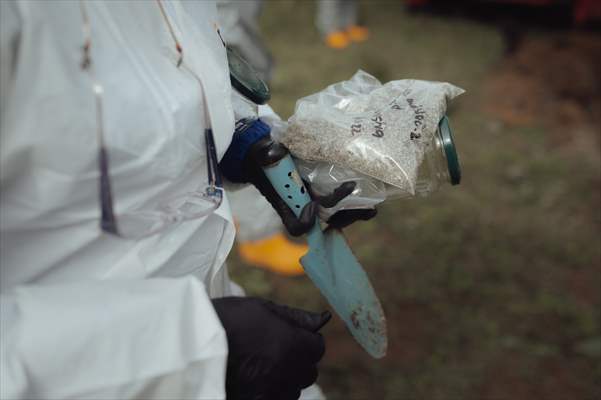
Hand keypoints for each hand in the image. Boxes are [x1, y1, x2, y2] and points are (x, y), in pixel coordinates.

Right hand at [212, 297, 330, 399]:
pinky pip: (275, 399)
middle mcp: (287, 373)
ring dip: (283, 378)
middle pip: (308, 371)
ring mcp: (273, 393)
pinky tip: (251, 379)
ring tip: (258, 365)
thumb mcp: (262, 309)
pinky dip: (268, 391)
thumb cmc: (227, 320)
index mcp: (293, 345)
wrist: (190, 345)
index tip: (290, 336)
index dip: (304, 339)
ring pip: (292, 390)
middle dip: (297, 360)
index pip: (317, 347)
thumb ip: (296, 317)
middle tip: (272, 350)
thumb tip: (323, 319)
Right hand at [245, 136, 376, 235]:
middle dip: (340, 217)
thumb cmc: (264, 157)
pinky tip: (372, 202)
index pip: (294, 225)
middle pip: (324, 224)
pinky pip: (344, 206)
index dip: (303, 222)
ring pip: (336, 217)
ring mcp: (315, 202)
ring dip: (353, 214)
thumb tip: (273, 152)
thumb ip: (266, 153)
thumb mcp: (262, 154)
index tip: (311, 206)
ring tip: (369, 209)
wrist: (270, 156)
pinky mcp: (327, 193)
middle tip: (355, 204)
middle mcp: (302, 207)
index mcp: (286, 204)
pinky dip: (358, 206)